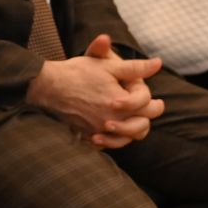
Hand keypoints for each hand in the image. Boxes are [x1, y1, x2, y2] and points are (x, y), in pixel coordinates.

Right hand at [27, 34, 165, 149]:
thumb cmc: (78, 72)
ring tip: (137, 122)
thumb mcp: (108, 65)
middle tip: (153, 110)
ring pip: (127, 139)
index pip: (148, 107)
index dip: (154, 103)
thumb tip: (159, 63)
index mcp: (121, 103)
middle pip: (141, 127)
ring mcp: (99, 130)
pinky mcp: (88, 136)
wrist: (48, 86)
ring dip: (134, 131)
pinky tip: (116, 131)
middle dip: (148, 118)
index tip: (158, 102)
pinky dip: (116, 139)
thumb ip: (135, 67)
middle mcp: (112, 120)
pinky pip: (109, 144)